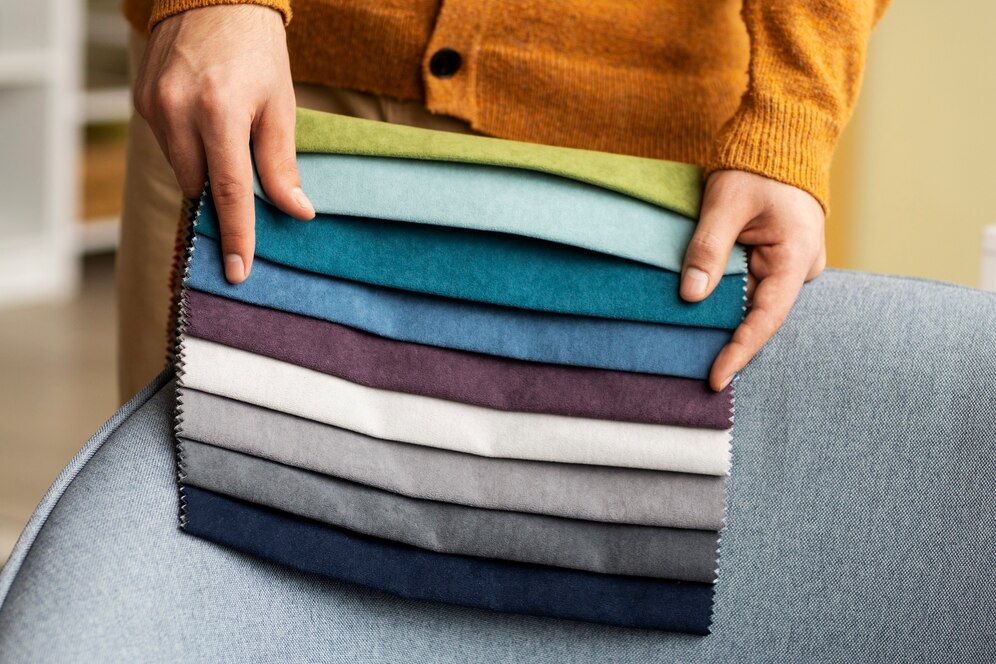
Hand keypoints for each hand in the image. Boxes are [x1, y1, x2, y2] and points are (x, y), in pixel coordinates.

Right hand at [133, 5, 313, 283]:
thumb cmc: (257, 51)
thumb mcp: (280, 106)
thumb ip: (282, 164)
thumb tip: (298, 213)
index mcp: (221, 112)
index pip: (230, 190)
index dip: (237, 234)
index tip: (239, 270)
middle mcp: (179, 110)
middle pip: (200, 186)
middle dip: (222, 194)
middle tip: (244, 181)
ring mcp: (154, 105)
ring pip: (180, 169)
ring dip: (204, 169)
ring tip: (226, 135)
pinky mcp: (141, 100)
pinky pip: (166, 146)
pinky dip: (187, 147)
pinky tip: (205, 122)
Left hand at [681, 170, 825, 390]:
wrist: (779, 140)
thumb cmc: (756, 166)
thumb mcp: (725, 203)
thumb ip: (708, 249)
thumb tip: (691, 296)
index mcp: (796, 257)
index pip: (766, 318)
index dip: (740, 351)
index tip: (716, 378)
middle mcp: (799, 268)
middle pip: (759, 315)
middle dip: (728, 339)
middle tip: (694, 368)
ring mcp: (789, 265)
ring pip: (752, 302)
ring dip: (723, 317)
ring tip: (691, 343)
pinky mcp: (775, 260)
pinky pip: (749, 287)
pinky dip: (725, 298)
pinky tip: (700, 311)